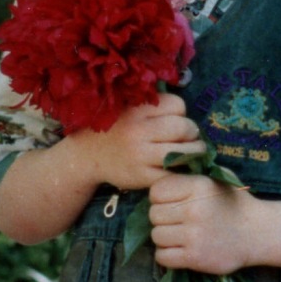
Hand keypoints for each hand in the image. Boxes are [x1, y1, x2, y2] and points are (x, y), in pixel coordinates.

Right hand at [75, 93, 204, 192]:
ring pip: (184, 152)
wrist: (87, 156)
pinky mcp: (142, 176)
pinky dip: (181, 170)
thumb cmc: (115, 129)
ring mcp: (140, 156)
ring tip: (189, 151)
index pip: (178, 105)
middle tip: (187, 137)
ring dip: (194, 151)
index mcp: (136, 110)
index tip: (174, 120)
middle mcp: (138, 131)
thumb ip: (153, 105)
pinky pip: (174, 173)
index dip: (180, 113)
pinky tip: (176, 167)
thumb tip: (187, 111)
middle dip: (191, 132)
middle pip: (185, 127)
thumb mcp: (128, 108)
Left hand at [148, 169, 257, 274]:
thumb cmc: (234, 203)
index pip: (156, 191)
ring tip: (181, 236)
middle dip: (163, 218)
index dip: (161, 198)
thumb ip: (192, 173)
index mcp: (197, 186)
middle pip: (154, 214)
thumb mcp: (218, 178)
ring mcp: (194, 235)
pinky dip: (168, 255)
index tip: (173, 203)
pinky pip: (162, 256)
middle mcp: (194, 209)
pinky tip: (181, 250)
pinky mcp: (195, 257)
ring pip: (156, 236)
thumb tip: (163, 169)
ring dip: (165, 237)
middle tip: (178, 221)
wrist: (259, 233)